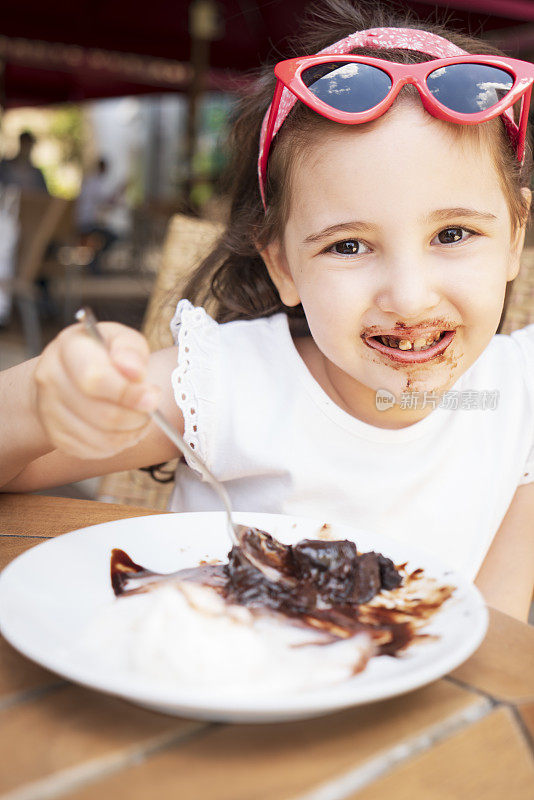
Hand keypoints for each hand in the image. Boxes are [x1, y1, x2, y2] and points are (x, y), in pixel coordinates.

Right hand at [33, 322, 160, 459]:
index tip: (153, 397)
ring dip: (132, 433)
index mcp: (68, 348)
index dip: (129, 394)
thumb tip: (135, 373)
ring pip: (101, 438)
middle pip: (102, 414)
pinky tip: (125, 429)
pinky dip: (118, 444)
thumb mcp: (120, 339)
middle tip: (151, 409)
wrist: (67, 374)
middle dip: (137, 416)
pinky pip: (95, 451)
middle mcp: (51, 379)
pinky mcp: (56, 436)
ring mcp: (49, 411)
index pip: (96, 379)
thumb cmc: (102, 354)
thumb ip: (131, 350)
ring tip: (141, 419)